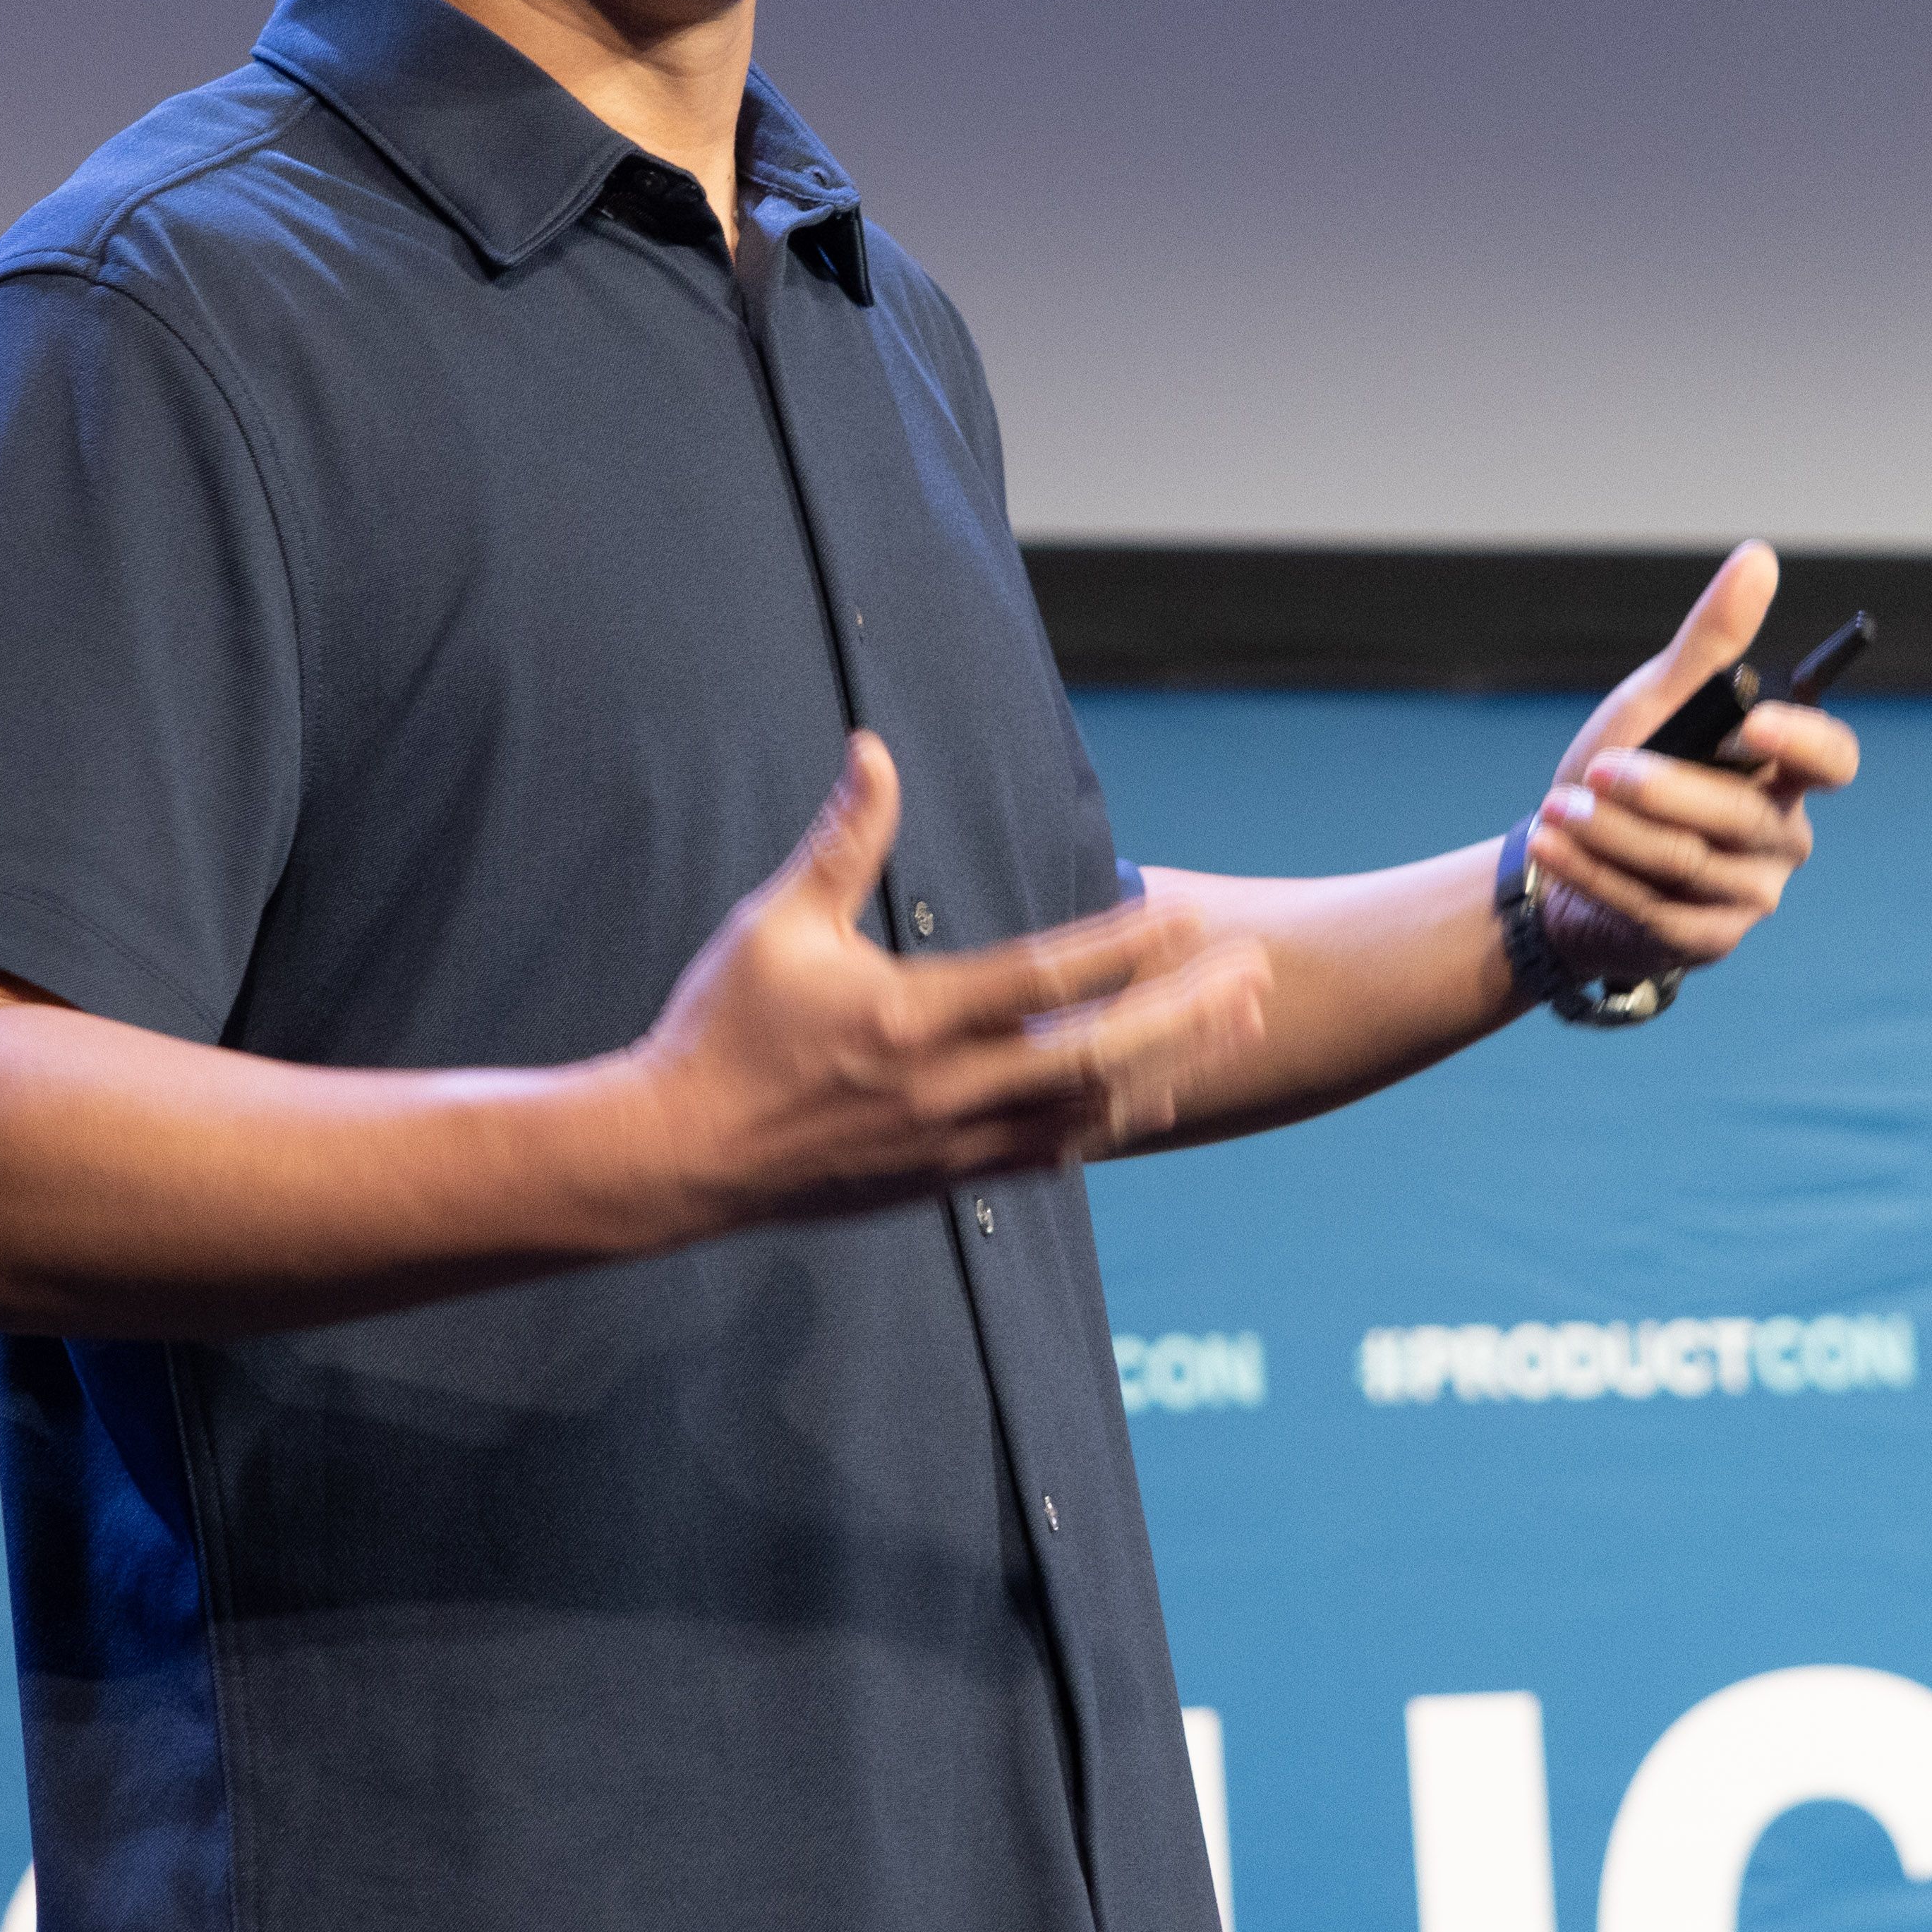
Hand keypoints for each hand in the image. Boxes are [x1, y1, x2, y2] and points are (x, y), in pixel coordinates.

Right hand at [626, 734, 1273, 1229]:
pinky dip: (1112, 1123)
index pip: (1042, 981)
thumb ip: (841, 840)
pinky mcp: (943, 1181)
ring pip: (1090, 1114)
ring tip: (1236, 1028)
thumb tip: (873, 750)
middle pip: (1097, 1056)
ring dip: (1171, 1068)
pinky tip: (1154, 1094)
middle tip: (1255, 978)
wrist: (676, 1158)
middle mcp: (944, 1090)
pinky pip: (1052, 1157)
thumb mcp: (775, 924)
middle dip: (1185, 1016)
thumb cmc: (722, 1029)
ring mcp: (950, 1145)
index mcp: (907, 1020)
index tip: (1191, 918)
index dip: (1124, 949)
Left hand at [1524, 541, 1863, 976]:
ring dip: (1614, 834)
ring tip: (1558, 806)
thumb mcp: (1661, 698)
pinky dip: (1597, 872)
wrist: (1565, 861)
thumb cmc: (1628, 768)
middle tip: (1600, 769)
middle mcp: (1779, 835)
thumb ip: (1712, 639)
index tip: (1755, 723)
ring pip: (1689, 863)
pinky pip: (1655, 908)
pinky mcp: (1705, 938)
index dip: (1804, 743)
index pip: (1832, 760)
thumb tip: (1759, 557)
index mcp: (1784, 772)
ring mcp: (1748, 894)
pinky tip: (1555, 842)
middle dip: (1664, 791)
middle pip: (1741, 817)